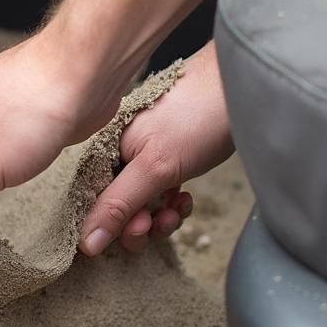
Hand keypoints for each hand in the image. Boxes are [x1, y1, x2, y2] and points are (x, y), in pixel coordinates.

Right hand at [78, 40, 233, 255]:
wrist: (241, 83)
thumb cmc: (198, 116)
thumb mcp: (154, 168)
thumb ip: (118, 205)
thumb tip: (85, 243)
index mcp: (105, 151)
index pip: (93, 203)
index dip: (113, 224)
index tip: (141, 227)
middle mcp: (120, 152)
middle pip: (117, 207)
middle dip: (140, 223)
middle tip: (162, 221)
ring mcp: (145, 154)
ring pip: (142, 202)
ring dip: (160, 215)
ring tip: (179, 207)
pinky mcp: (168, 157)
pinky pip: (161, 191)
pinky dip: (173, 202)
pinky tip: (186, 196)